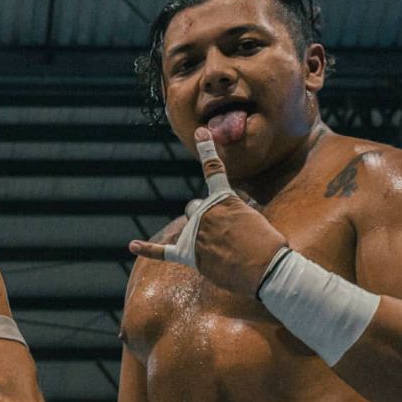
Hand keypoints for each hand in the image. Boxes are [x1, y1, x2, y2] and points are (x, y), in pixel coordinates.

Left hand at [128, 127, 286, 295]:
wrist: (268, 270)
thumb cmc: (269, 245)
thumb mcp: (256, 218)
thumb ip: (235, 213)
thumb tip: (225, 221)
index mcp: (224, 198)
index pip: (213, 168)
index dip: (207, 148)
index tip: (200, 131)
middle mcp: (205, 212)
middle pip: (194, 208)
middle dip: (205, 217)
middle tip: (226, 234)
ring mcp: (195, 234)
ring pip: (187, 228)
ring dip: (200, 235)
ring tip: (223, 251)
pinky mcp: (190, 256)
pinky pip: (162, 252)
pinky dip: (147, 249)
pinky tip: (132, 246)